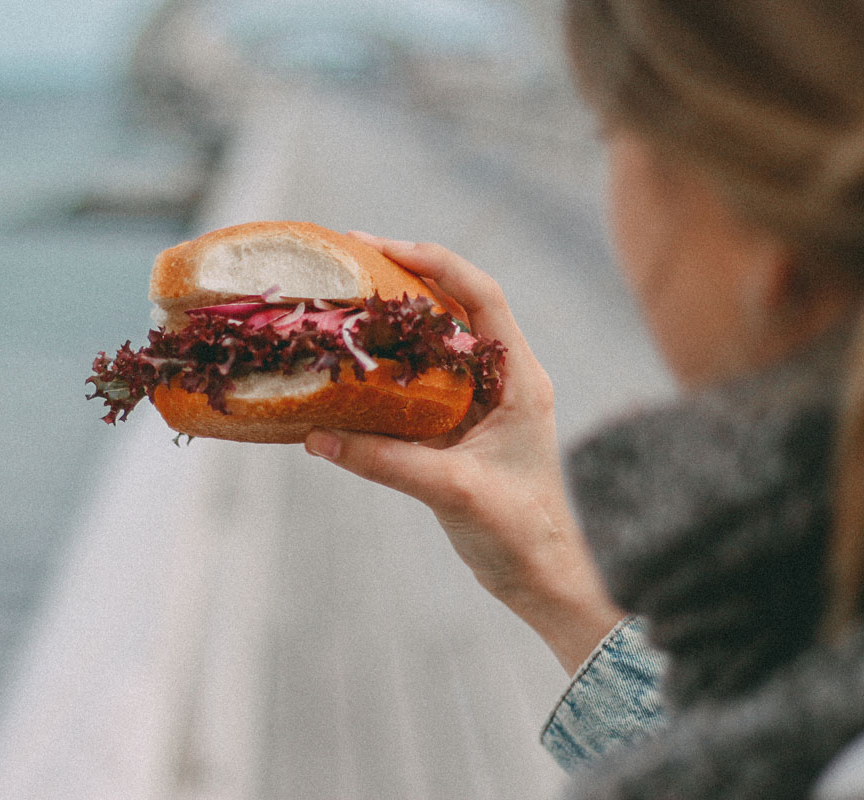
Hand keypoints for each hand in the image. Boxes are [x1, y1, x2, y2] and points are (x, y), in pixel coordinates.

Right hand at [304, 233, 622, 672]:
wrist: (546, 579)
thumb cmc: (522, 534)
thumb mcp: (454, 492)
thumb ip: (387, 463)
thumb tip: (318, 438)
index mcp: (521, 380)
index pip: (483, 296)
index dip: (435, 263)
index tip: (382, 248)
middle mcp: (505, 380)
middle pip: (457, 308)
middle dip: (405, 280)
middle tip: (350, 266)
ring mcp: (484, 404)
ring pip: (438, 343)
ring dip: (396, 322)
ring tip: (346, 305)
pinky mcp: (464, 430)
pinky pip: (423, 383)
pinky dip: (390, 368)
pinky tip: (354, 369)